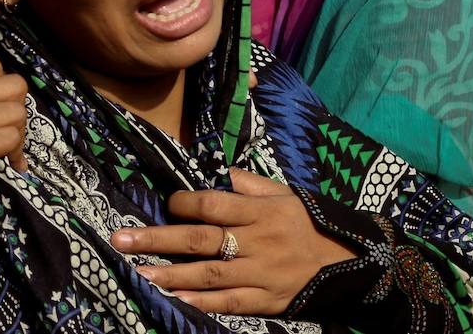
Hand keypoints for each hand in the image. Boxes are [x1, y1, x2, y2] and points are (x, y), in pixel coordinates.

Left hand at [110, 168, 355, 314]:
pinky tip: (173, 300)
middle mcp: (256, 242)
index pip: (213, 205)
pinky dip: (200, 303)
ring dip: (169, 274)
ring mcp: (260, 274)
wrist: (351, 261)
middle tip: (121, 239)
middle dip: (158, 239)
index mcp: (259, 211)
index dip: (183, 204)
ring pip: (208, 274)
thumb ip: (249, 183)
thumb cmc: (308, 222)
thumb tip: (217, 171)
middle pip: (200, 240)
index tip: (166, 203)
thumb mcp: (284, 193)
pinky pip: (228, 303)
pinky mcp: (265, 301)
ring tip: (136, 271)